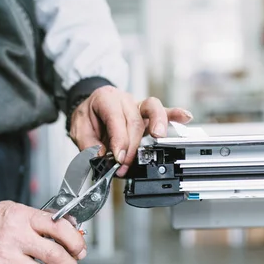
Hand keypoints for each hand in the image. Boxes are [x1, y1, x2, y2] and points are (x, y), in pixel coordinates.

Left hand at [69, 86, 192, 175]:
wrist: (91, 106)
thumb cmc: (88, 116)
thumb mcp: (78, 129)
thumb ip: (89, 144)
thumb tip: (102, 158)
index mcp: (106, 99)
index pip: (116, 119)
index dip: (119, 141)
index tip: (118, 158)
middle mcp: (125, 99)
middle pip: (134, 121)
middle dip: (132, 146)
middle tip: (125, 164)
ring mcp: (138, 105)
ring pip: (152, 110)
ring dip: (158, 124)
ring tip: (159, 137)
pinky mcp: (147, 113)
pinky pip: (163, 111)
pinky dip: (175, 114)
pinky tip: (185, 117)